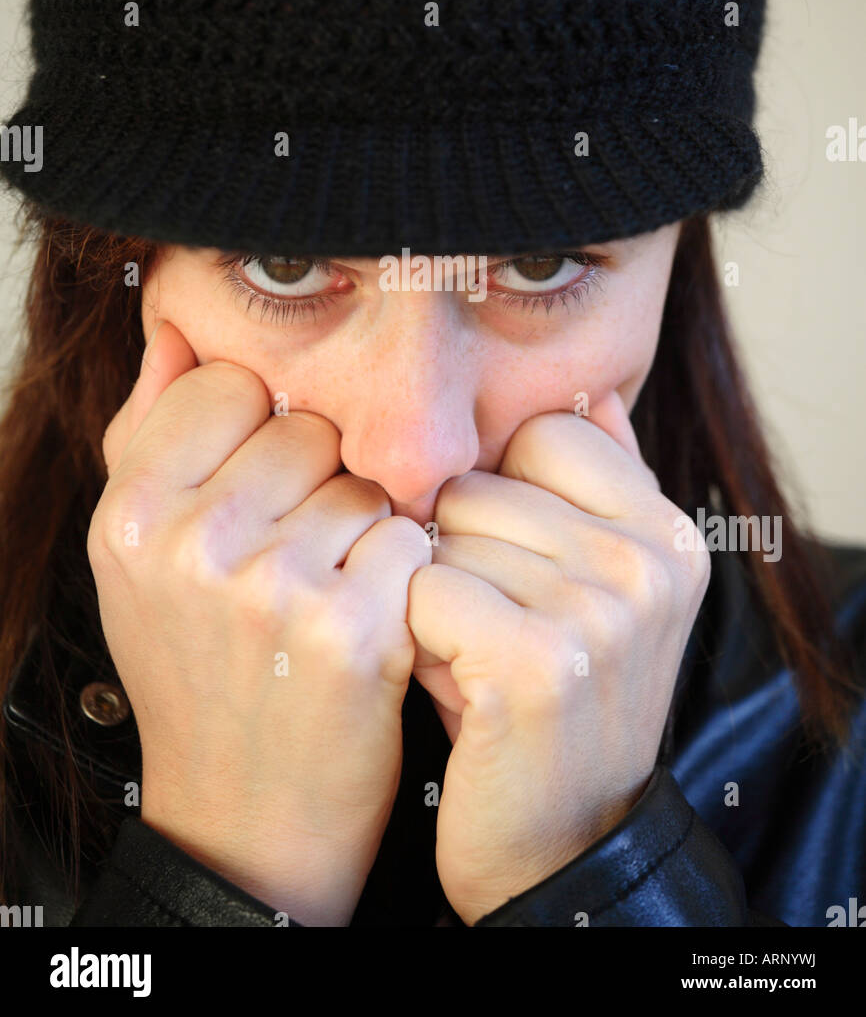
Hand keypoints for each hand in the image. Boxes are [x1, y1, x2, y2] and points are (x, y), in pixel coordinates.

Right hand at [89, 319, 430, 925]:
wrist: (243, 814)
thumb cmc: (198, 669)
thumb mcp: (141, 555)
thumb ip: (152, 431)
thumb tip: (177, 325)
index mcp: (131, 512)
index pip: (230, 384)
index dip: (259, 434)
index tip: (258, 493)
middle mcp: (189, 542)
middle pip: (308, 427)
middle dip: (317, 481)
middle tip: (296, 557)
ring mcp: (270, 586)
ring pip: (365, 480)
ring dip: (364, 529)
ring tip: (329, 594)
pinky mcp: (351, 629)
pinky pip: (408, 536)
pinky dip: (402, 576)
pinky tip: (369, 623)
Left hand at [407, 391, 709, 925]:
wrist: (559, 848)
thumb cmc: (554, 702)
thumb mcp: (598, 588)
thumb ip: (601, 486)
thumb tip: (593, 389)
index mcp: (670, 534)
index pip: (545, 432)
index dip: (502, 494)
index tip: (515, 567)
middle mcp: (648, 563)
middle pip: (478, 485)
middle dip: (457, 556)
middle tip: (488, 631)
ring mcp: (600, 610)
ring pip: (440, 535)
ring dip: (432, 600)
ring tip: (472, 659)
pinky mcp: (537, 661)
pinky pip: (421, 588)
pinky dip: (416, 638)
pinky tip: (451, 687)